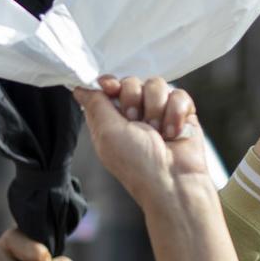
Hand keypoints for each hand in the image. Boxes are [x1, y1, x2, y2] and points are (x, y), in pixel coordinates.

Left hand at [74, 76, 206, 206]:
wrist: (172, 179)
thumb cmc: (136, 162)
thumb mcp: (106, 132)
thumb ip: (94, 104)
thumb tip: (79, 88)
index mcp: (111, 119)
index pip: (108, 86)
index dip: (109, 83)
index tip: (111, 88)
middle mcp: (133, 113)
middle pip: (132, 82)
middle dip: (134, 101)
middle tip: (136, 123)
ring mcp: (158, 111)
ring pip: (157, 85)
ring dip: (156, 109)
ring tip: (157, 132)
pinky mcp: (180, 112)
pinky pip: (178, 94)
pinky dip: (175, 113)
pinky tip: (172, 132)